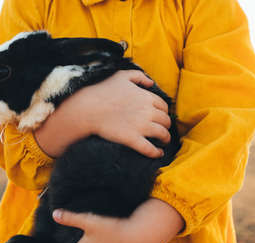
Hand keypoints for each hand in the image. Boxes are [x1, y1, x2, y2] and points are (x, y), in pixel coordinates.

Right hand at [34, 70, 170, 157]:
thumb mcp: (121, 76)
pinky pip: (150, 149)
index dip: (164, 112)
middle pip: (166, 120)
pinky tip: (159, 154)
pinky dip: (157, 153)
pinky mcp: (132, 139)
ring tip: (163, 142)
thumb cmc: (102, 91)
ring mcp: (141, 126)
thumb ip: (138, 76)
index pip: (164, 106)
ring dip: (165, 138)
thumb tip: (151, 82)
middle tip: (162, 129)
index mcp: (146, 97)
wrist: (88, 108)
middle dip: (166, 125)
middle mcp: (148, 112)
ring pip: (163, 134)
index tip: (160, 116)